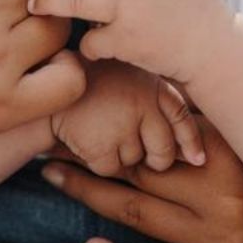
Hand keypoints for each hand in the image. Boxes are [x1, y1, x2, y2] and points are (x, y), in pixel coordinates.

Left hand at [41, 117, 242, 242]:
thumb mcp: (232, 114)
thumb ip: (189, 100)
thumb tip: (136, 63)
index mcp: (224, 155)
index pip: (150, 141)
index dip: (106, 128)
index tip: (71, 113)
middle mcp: (222, 202)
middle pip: (138, 178)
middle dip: (89, 159)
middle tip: (49, 144)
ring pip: (140, 219)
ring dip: (91, 197)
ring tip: (55, 176)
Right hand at [51, 59, 205, 175]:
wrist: (46, 74)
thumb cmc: (92, 76)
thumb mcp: (131, 76)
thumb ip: (157, 102)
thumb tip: (192, 150)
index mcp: (153, 85)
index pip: (183, 120)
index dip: (190, 143)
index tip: (197, 160)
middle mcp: (144, 105)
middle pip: (163, 153)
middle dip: (152, 158)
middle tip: (129, 140)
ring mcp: (122, 126)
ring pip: (133, 162)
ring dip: (118, 153)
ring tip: (100, 124)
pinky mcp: (100, 145)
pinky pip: (109, 169)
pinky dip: (96, 158)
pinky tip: (86, 134)